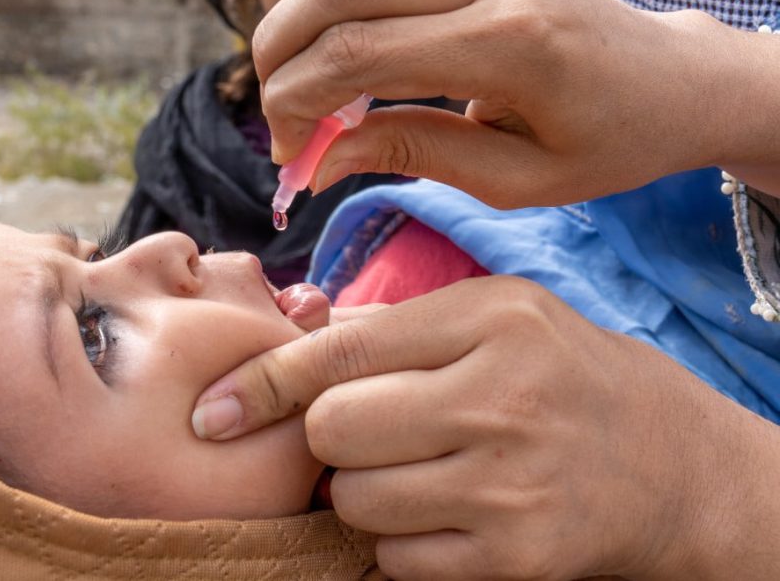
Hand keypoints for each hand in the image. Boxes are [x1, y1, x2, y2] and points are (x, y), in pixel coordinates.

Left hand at [192, 277, 779, 578]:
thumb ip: (391, 326)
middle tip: (365, 433)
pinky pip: (396, 559)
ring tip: (412, 470)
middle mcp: (500, 401)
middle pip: (334, 433)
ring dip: (361, 492)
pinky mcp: (515, 559)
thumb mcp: (490, 315)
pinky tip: (438, 512)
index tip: (210, 411)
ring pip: (357, 502)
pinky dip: (398, 540)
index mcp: (489, 322)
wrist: (662, 461)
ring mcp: (509, 487)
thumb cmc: (555, 372)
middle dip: (327, 438)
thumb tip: (282, 346)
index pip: (339, 353)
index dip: (261, 382)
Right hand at [253, 0, 779, 205]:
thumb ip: (411, 157)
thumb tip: (318, 162)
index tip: (291, 153)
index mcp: (509, 43)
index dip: (295, 105)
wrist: (666, 80)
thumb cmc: (601, 142)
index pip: (356, 55)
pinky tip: (343, 22)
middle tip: (282, 112)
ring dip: (300, 5)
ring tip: (310, 66)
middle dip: (280, 54)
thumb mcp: (513, 181)